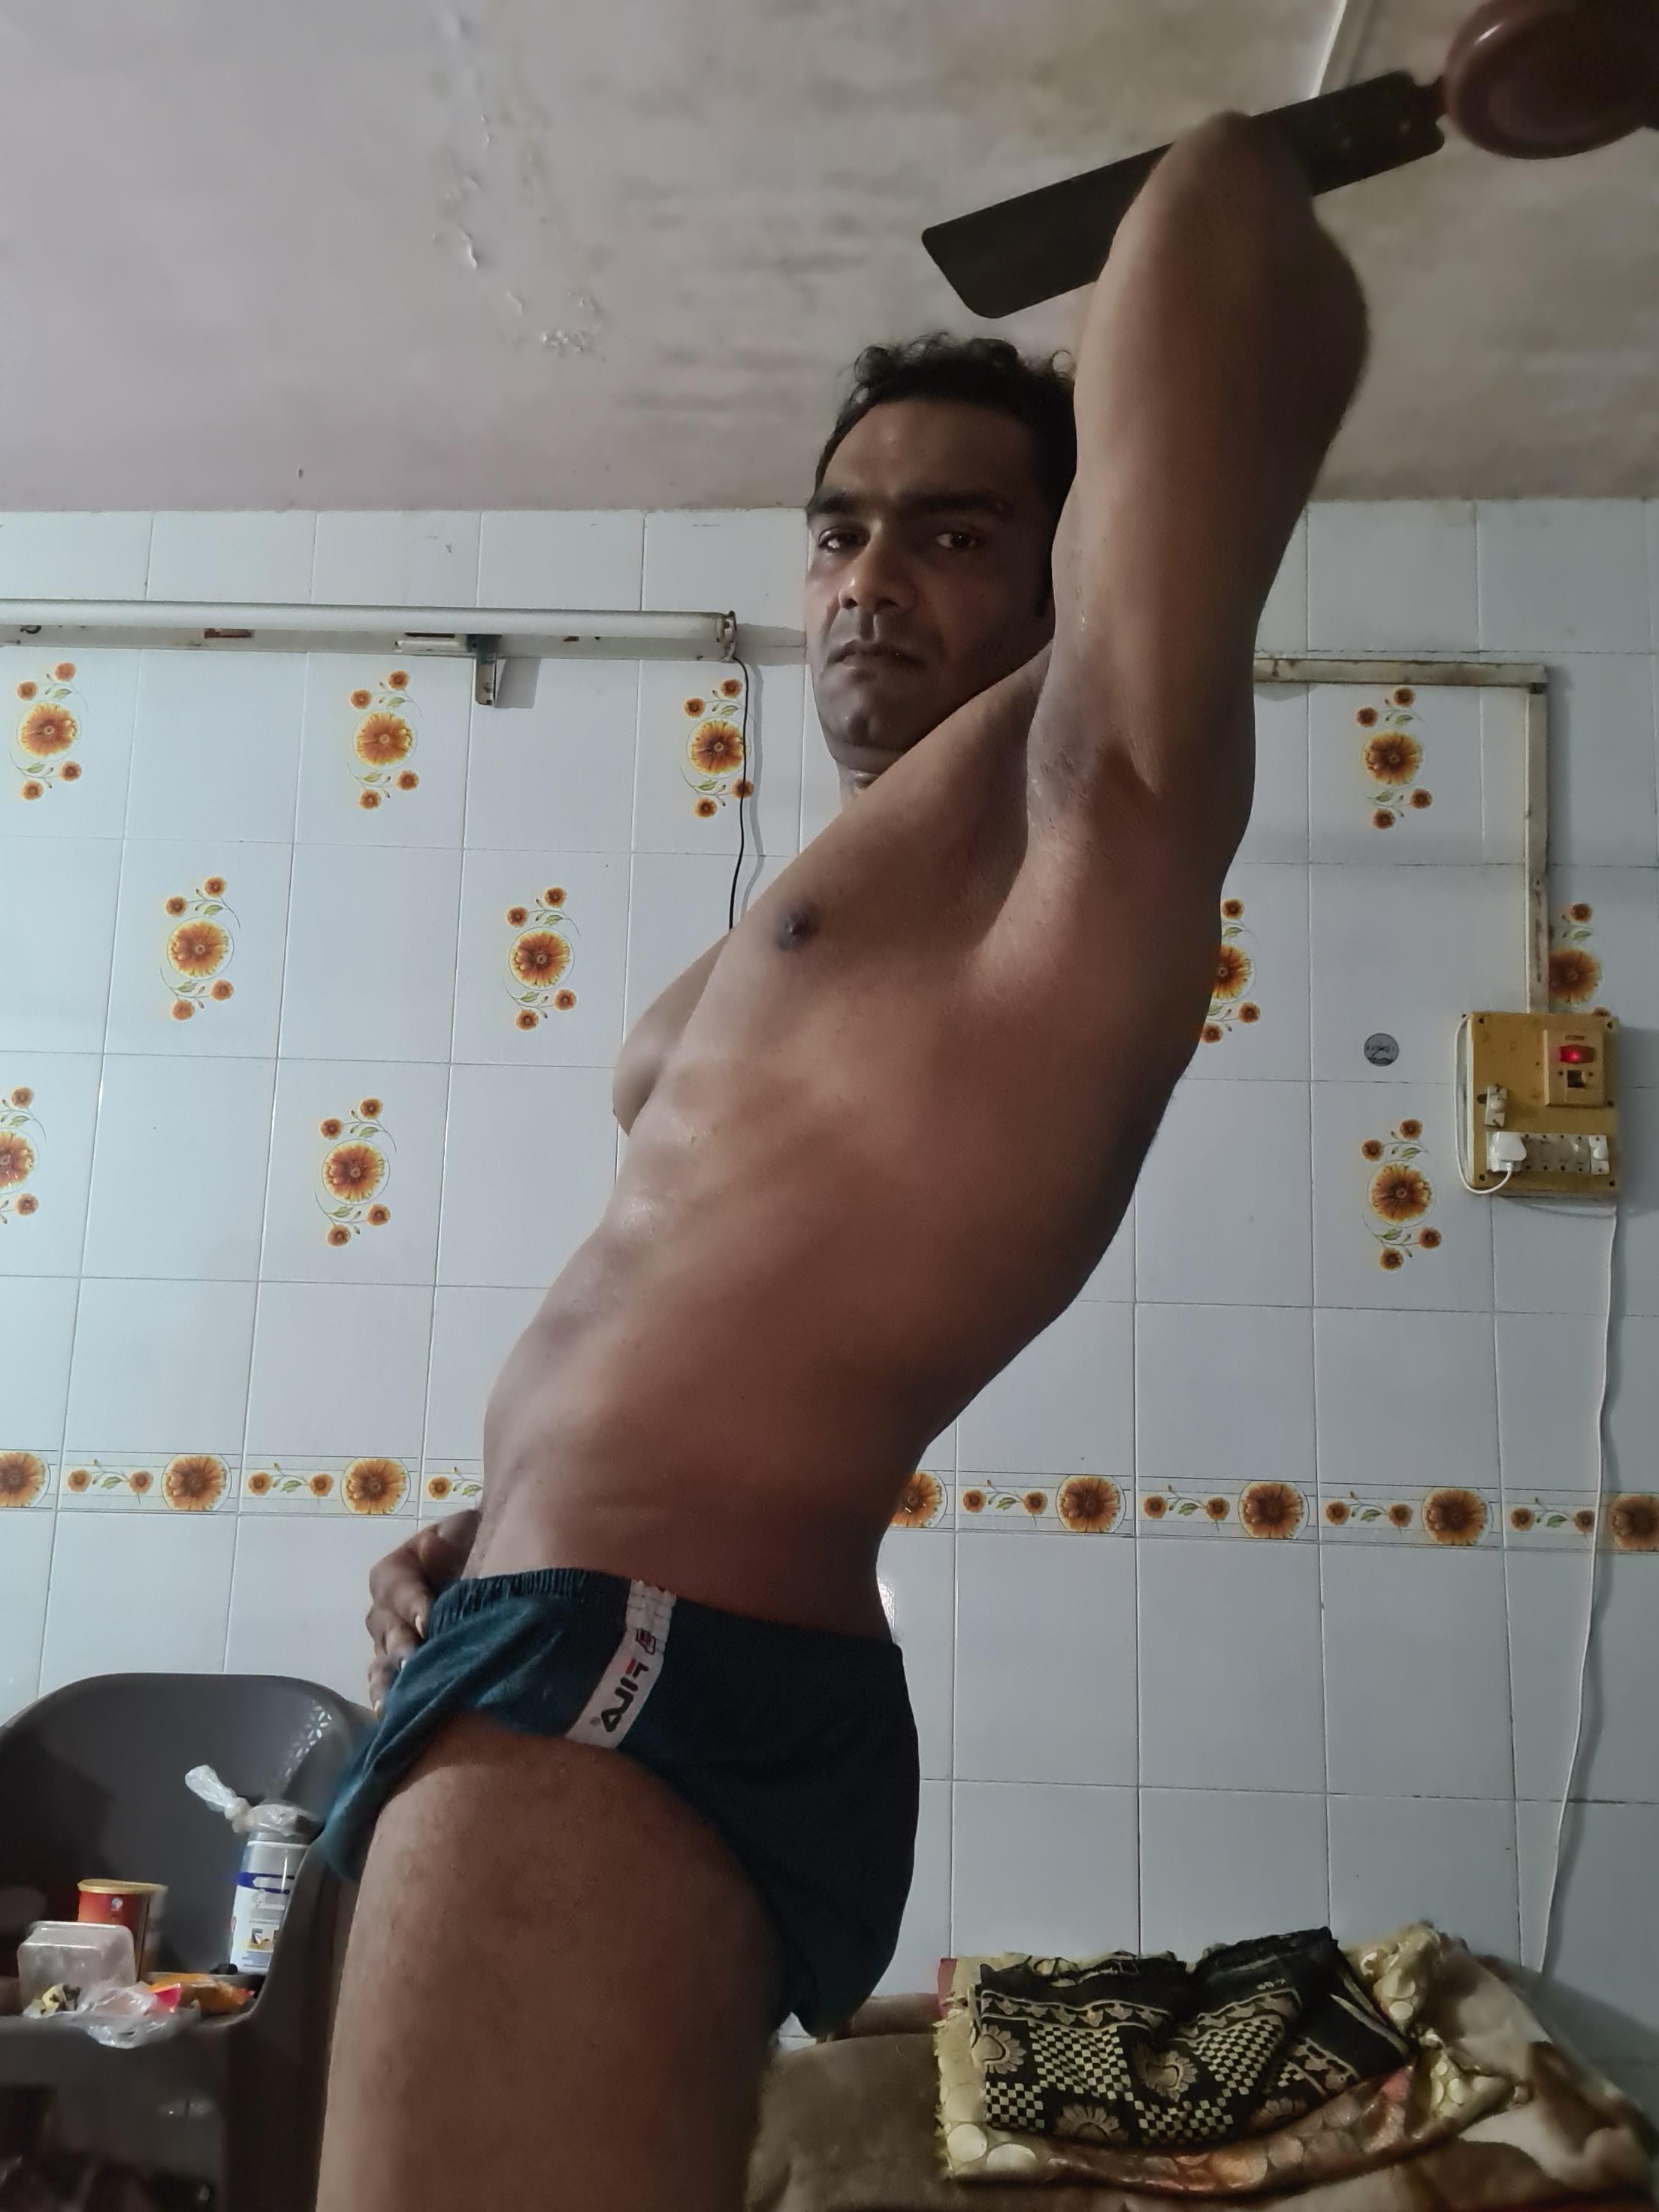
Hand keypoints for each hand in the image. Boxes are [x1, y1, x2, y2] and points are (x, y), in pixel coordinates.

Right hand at [365, 1509, 479, 1711]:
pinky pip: (390, 1684)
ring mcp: (394, 1642)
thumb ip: (449, 1543)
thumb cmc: (476, 1544)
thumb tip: (430, 1550)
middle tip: (414, 1662)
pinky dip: (390, 1699)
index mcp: (399, 1570)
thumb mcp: (466, 1532)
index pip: (396, 1586)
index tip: (427, 1622)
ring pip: (382, 1660)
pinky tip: (391, 1717)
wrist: (497, 1564)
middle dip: (400, 1646)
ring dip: (388, 1680)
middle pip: (385, 1628)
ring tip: (392, 1702)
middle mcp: (389, 1608)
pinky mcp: (405, 1669)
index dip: (411, 1603)